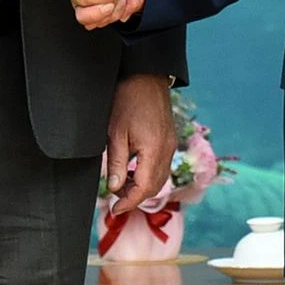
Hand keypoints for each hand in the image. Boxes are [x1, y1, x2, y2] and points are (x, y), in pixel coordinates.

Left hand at [103, 74, 174, 211]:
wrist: (146, 75)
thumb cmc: (128, 100)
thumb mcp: (115, 133)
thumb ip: (117, 163)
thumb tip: (114, 188)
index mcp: (154, 151)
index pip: (144, 189)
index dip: (128, 203)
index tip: (114, 210)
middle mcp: (167, 150)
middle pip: (155, 187)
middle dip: (135, 197)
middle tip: (114, 198)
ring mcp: (170, 144)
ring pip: (160, 177)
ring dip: (142, 186)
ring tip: (121, 184)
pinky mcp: (169, 138)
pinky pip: (162, 165)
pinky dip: (148, 174)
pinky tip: (133, 170)